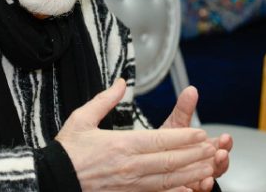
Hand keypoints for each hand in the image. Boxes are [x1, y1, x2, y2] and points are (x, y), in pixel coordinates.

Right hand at [56, 78, 216, 190]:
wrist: (53, 180)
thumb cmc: (67, 152)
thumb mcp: (82, 119)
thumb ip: (104, 99)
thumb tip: (120, 83)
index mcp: (120, 144)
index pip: (160, 140)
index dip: (184, 138)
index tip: (200, 133)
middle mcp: (129, 166)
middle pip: (170, 160)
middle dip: (195, 154)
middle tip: (213, 148)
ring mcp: (130, 184)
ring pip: (168, 178)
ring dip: (191, 172)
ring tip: (209, 167)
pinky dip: (174, 191)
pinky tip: (188, 189)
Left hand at [160, 86, 233, 190]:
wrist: (149, 160)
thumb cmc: (167, 143)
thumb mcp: (175, 125)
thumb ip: (184, 109)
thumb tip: (191, 90)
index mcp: (204, 148)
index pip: (220, 146)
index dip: (225, 143)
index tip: (226, 137)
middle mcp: (203, 164)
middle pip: (218, 165)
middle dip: (222, 160)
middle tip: (221, 155)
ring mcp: (195, 178)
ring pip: (207, 181)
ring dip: (211, 178)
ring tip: (209, 176)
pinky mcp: (183, 189)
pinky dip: (193, 191)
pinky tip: (192, 188)